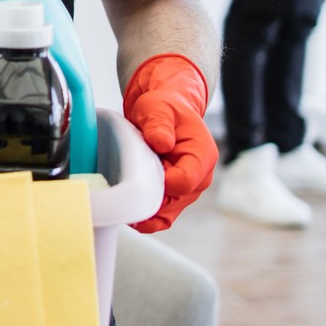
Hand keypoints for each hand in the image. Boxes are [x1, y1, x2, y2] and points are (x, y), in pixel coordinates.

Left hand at [123, 54, 216, 232]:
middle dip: (148, 196)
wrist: (165, 114)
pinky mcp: (176, 197)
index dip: (159, 182)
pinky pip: (162, 217)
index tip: (139, 171)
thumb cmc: (164, 109)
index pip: (184, 181)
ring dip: (144, 207)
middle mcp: (201, 178)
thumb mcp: (158, 107)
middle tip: (124, 182)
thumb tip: (161, 143)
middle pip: (173, 202)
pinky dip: (145, 217)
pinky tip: (127, 208)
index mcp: (202, 155)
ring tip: (123, 191)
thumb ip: (159, 125)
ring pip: (166, 213)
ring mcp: (189, 191)